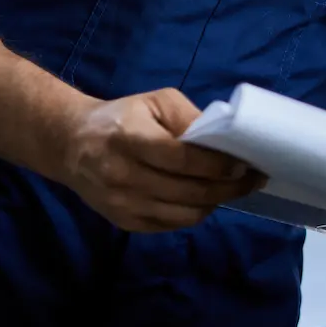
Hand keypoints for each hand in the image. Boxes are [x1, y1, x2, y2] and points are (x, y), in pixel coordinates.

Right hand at [59, 88, 262, 231]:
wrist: (72, 145)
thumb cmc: (121, 118)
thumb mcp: (155, 102)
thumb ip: (188, 118)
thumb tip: (223, 141)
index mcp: (131, 139)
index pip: (184, 159)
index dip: (219, 164)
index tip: (245, 162)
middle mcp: (124, 176)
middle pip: (190, 191)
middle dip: (229, 187)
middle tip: (252, 178)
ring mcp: (123, 204)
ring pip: (185, 214)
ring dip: (216, 202)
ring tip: (232, 188)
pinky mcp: (124, 222)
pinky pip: (171, 224)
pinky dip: (194, 213)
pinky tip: (206, 198)